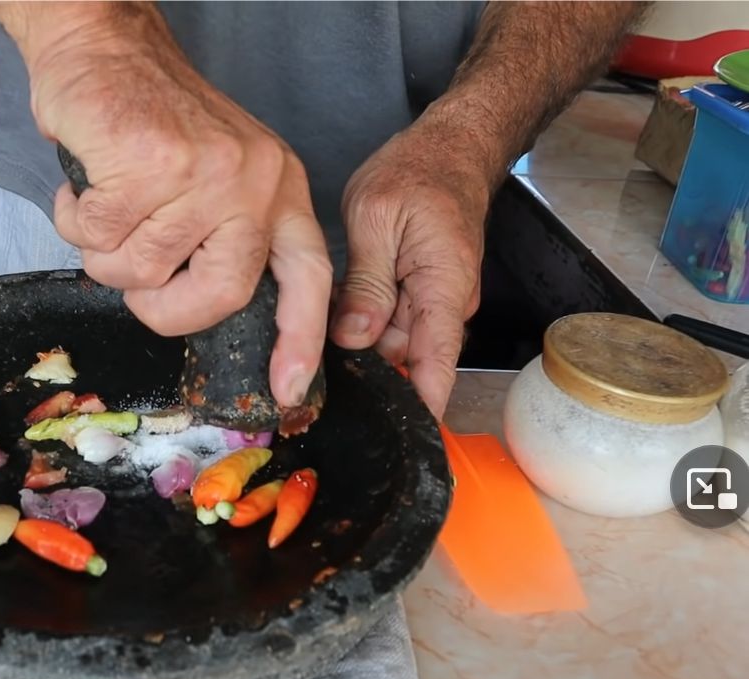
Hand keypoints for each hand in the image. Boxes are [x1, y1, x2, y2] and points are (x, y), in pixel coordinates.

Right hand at [29, 22, 333, 408]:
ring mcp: (204, 172)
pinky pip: (98, 235)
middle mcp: (253, 181)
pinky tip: (86, 181)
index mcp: (278, 188)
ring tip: (106, 201)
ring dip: (103, 248)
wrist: (104, 48)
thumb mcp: (215, 176)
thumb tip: (209, 316)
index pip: (306, 276)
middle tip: (135, 278)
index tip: (287, 387)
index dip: (300, 338)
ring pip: (141, 270)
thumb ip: (223, 238)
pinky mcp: (149, 163)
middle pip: (217, 295)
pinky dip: (75, 217)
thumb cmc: (149, 122)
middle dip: (161, 306)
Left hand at [330, 116, 488, 417]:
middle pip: (401, 358)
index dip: (418, 408)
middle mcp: (444, 304)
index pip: (435, 366)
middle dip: (364, 364)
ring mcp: (431, 300)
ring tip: (330, 309)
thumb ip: (368, 284)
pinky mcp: (415, 293)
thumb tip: (356, 339)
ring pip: (387, 340)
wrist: (448, 148)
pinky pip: (386, 321)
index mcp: (443, 290)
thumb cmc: (418, 172)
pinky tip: (339, 300)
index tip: (395, 440)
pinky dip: (361, 317)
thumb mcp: (378, 221)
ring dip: (358, 336)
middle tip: (320, 353)